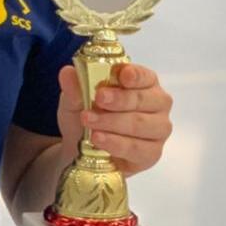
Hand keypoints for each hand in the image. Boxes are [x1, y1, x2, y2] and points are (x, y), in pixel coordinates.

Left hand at [55, 63, 172, 177]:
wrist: (81, 149)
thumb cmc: (87, 115)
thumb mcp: (75, 100)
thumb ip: (75, 87)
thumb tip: (67, 72)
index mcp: (143, 82)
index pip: (145, 76)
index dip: (135, 75)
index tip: (123, 75)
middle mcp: (156, 104)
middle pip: (143, 99)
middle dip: (120, 99)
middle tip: (99, 98)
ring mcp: (158, 129)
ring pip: (140, 125)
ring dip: (112, 122)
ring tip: (90, 121)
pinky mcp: (152, 153)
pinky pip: (138, 149)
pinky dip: (116, 144)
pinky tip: (99, 139)